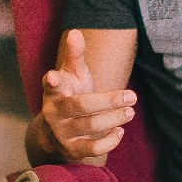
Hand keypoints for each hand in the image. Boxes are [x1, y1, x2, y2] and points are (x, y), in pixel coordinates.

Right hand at [37, 29, 135, 161]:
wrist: (56, 132)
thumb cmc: (69, 95)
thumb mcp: (71, 75)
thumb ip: (75, 55)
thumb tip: (75, 32)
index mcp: (53, 91)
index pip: (50, 84)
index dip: (52, 81)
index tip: (53, 77)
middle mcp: (54, 112)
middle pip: (80, 105)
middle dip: (108, 101)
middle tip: (132, 95)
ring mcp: (62, 132)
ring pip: (89, 126)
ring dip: (113, 118)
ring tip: (130, 111)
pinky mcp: (72, 150)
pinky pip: (92, 149)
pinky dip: (109, 141)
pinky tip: (120, 131)